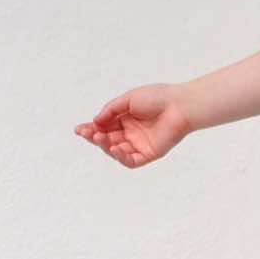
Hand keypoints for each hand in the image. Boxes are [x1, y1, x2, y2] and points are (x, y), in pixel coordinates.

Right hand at [74, 83, 191, 167]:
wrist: (180, 105)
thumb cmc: (157, 98)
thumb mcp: (127, 100)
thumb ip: (111, 111)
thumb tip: (95, 121)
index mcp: (125, 119)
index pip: (104, 127)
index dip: (91, 128)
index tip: (79, 129)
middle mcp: (131, 133)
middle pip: (107, 140)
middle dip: (94, 137)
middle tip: (87, 133)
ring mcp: (140, 144)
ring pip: (117, 151)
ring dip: (105, 146)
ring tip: (99, 137)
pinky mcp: (150, 154)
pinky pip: (132, 160)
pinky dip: (121, 157)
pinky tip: (115, 148)